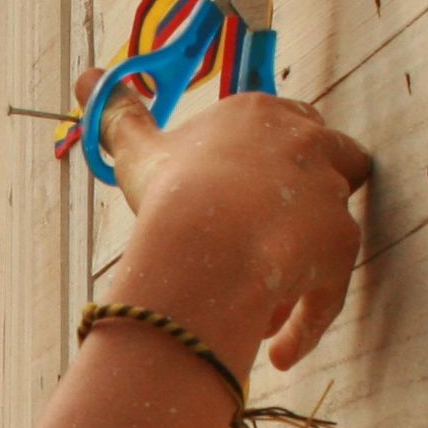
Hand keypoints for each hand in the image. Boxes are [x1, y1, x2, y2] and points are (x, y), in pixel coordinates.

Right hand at [80, 70, 372, 372]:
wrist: (203, 243)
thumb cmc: (170, 192)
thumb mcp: (139, 151)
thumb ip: (120, 114)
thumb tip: (87, 76)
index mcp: (263, 116)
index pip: (291, 122)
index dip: (274, 160)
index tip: (244, 192)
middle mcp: (308, 146)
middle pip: (338, 160)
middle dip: (309, 199)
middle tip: (266, 237)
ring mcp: (330, 195)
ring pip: (333, 230)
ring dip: (304, 264)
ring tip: (262, 307)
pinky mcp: (341, 246)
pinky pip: (329, 291)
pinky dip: (307, 321)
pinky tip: (279, 351)